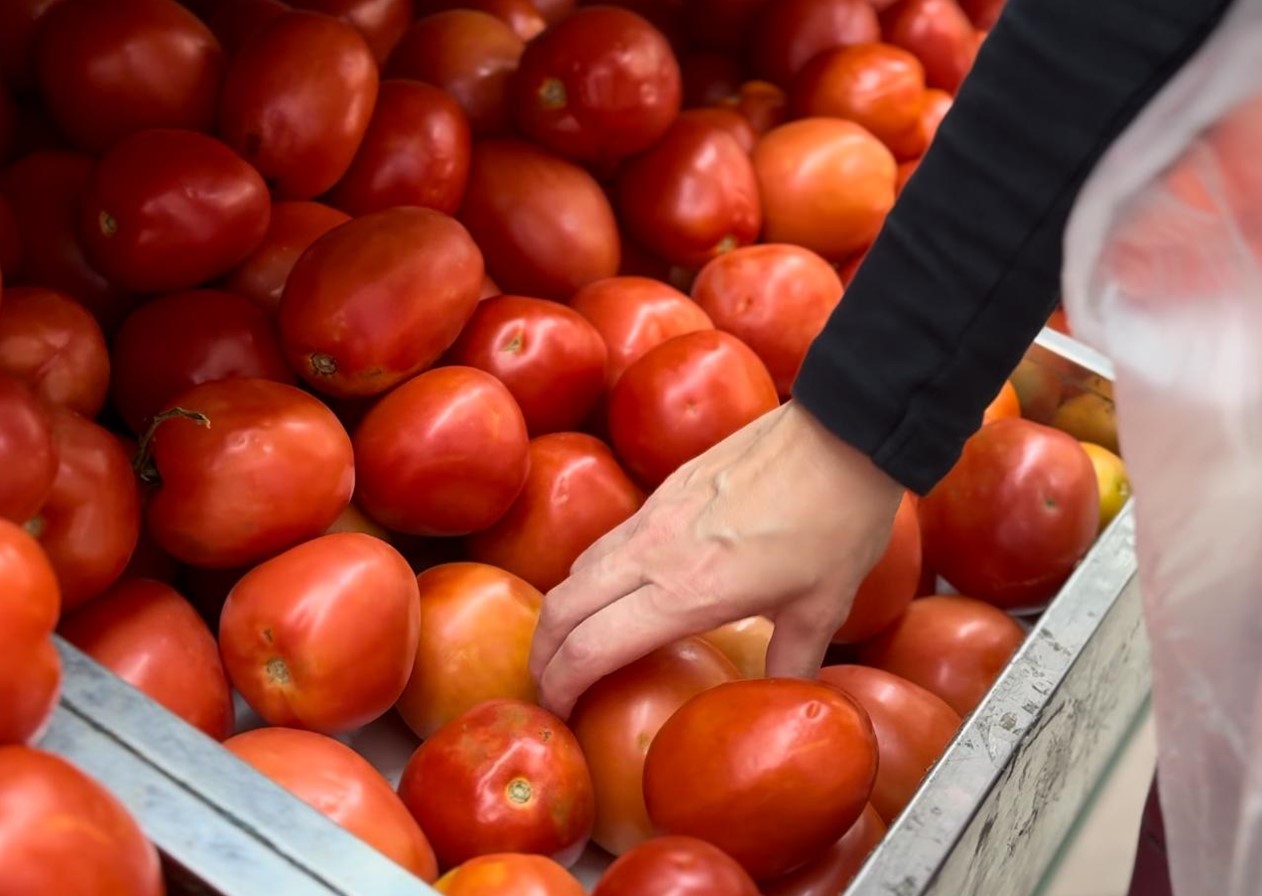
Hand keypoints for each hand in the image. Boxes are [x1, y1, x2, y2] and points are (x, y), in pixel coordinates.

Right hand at [529, 401, 905, 716]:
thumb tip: (787, 695)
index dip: (560, 686)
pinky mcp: (666, 488)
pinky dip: (590, 574)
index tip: (556, 712)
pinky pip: (608, 539)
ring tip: (570, 643)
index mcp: (686, 593)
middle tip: (546, 686)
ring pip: (578, 568)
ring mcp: (655, 515)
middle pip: (561, 607)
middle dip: (542, 653)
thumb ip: (793, 660)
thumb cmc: (836, 521)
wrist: (842, 436)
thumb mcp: (823, 608)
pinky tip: (614, 589)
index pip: (590, 648)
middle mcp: (654, 553)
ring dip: (561, 611)